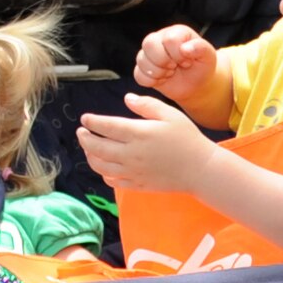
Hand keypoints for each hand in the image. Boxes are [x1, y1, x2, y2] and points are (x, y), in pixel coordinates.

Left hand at [76, 94, 216, 192]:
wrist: (201, 170)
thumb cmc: (187, 139)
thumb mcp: (170, 115)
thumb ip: (147, 105)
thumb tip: (127, 99)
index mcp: (139, 134)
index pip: (106, 126)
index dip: (92, 122)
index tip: (85, 119)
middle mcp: (132, 154)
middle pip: (98, 147)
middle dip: (84, 139)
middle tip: (81, 132)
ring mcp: (133, 171)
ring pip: (101, 166)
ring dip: (90, 156)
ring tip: (88, 148)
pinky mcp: (138, 184)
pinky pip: (113, 181)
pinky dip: (103, 173)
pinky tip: (104, 166)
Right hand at [133, 25, 217, 97]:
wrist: (197, 84)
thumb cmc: (202, 66)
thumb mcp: (208, 56)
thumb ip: (201, 48)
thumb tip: (185, 48)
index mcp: (175, 32)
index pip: (169, 39)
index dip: (178, 54)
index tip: (188, 61)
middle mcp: (159, 39)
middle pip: (149, 43)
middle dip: (164, 61)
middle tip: (175, 67)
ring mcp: (149, 54)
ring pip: (141, 59)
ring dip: (158, 72)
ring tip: (170, 73)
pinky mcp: (143, 69)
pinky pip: (138, 75)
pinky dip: (151, 81)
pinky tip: (162, 79)